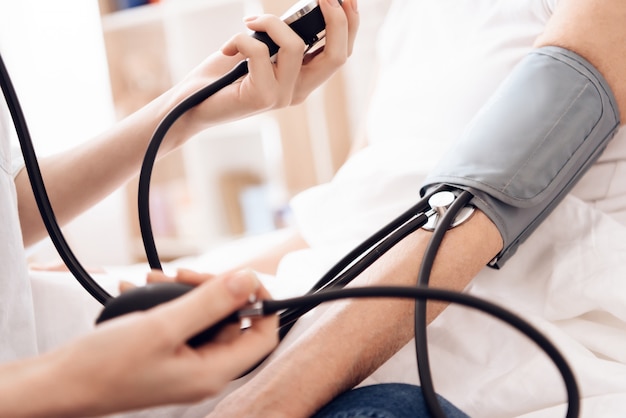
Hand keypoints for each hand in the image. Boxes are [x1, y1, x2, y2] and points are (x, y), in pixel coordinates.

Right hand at [49, 270, 276, 415]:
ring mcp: (185, 364)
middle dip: (210, 290)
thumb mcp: (163, 326)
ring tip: (153, 279)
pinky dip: (164, 303)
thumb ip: (210, 302)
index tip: (241, 277)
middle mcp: (204, 371)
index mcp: (213, 372)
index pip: (263, 336)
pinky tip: (138, 291)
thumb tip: (248, 279)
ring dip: (182, 293)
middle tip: (182, 275)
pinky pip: (180, 323)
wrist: (59, 385)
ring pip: (202, 318)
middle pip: (232, 321)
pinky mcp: (167, 356)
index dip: (261, 303)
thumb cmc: (105, 365)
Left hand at [166, 0, 359, 143]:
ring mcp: (283, 97)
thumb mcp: (261, 49)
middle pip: (338, 56)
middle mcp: (299, 91)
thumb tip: (301, 9)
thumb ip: (282, 37)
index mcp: (304, 80)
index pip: (340, 54)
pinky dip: (241, 39)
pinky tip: (227, 47)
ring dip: (270, 22)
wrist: (192, 104)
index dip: (349, 24)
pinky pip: (259, 52)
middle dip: (335, 18)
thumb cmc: (224, 74)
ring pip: (295, 46)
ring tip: (249, 21)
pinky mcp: (262, 97)